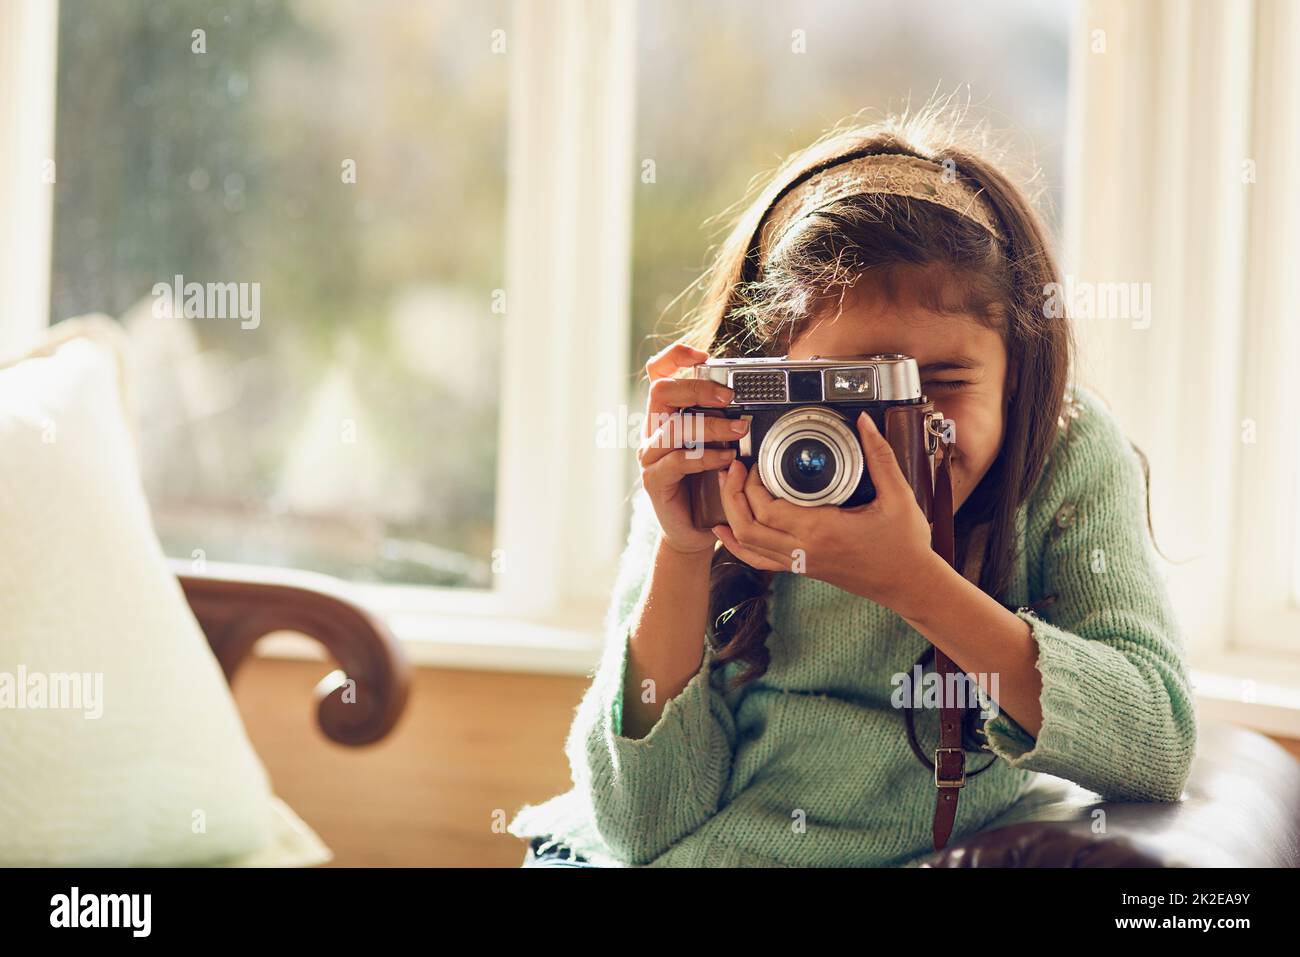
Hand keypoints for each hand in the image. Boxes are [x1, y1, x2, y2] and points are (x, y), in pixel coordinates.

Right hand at [636, 341, 750, 555]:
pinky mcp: (655, 480)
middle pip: (661, 391)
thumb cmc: (708, 483)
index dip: (675, 356)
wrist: (695, 528)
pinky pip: (678, 461)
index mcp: (667, 415)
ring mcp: (651, 456)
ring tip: (738, 430)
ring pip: (673, 426)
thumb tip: (752, 396)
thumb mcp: (719, 444)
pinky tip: (727, 460)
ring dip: (710, 425)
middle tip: (729, 397)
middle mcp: (654, 430)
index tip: (703, 355)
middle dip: (698, 389)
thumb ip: (724, 420)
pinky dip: (706, 457)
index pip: (658, 373)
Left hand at [711, 410, 944, 616]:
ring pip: (748, 545)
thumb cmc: (905, 544)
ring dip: (731, 515)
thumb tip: (864, 422)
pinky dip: (736, 546)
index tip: (753, 463)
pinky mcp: (802, 568)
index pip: (767, 509)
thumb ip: (879, 456)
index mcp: (822, 531)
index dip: (751, 485)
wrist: (910, 584)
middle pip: (748, 526)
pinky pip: (759, 561)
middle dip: (732, 495)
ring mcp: (801, 563)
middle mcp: (805, 550)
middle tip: (734, 468)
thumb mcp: (898, 495)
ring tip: (727, 487)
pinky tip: (724, 532)